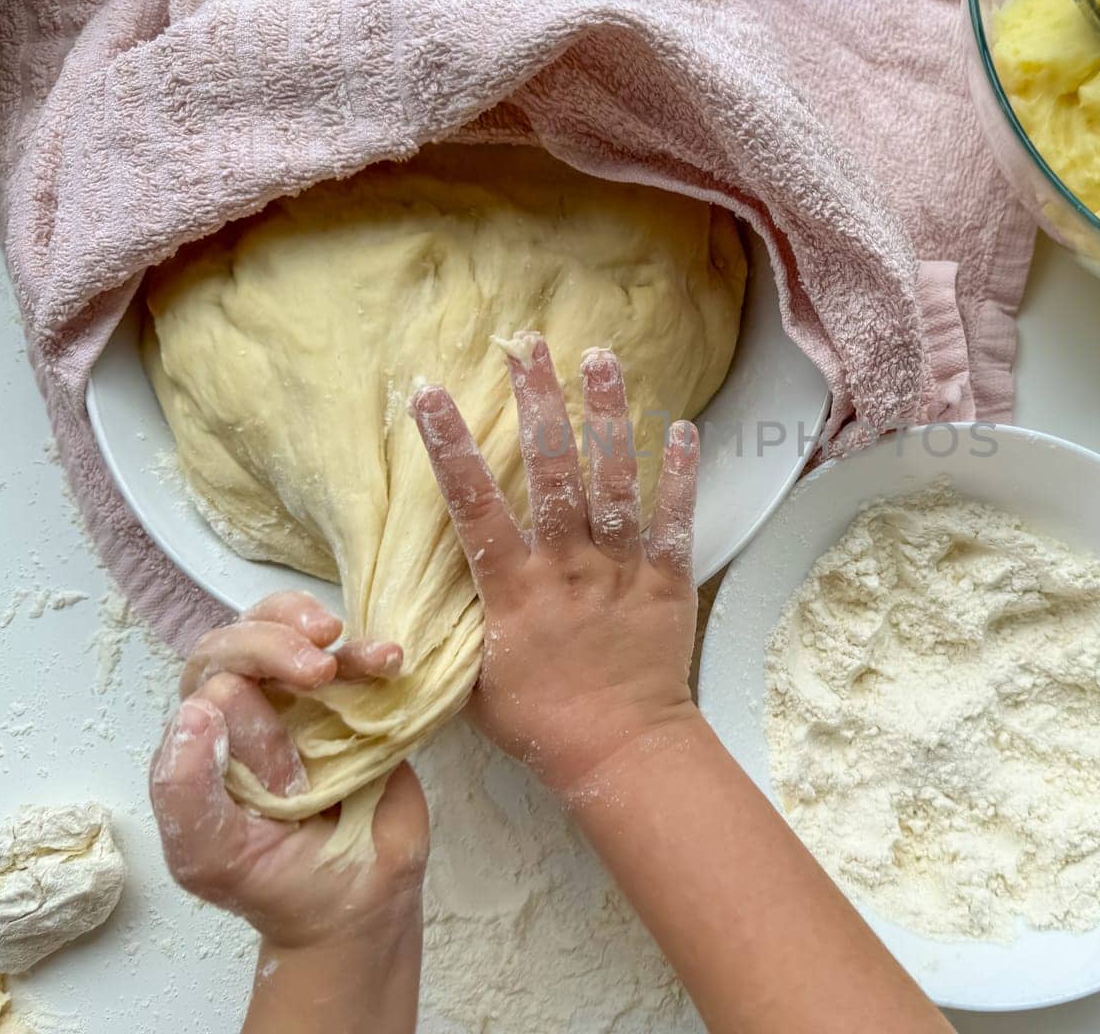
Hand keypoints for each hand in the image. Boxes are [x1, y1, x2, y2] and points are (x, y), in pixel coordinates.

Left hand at [150, 591, 428, 950]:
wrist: (361, 903)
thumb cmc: (277, 883)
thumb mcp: (210, 854)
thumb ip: (185, 790)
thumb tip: (197, 709)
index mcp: (207, 739)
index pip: (207, 679)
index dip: (240, 691)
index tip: (281, 741)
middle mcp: (250, 709)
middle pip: (243, 640)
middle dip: (274, 641)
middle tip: (317, 667)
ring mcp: (305, 701)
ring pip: (291, 628)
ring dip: (315, 626)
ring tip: (347, 648)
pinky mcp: (359, 702)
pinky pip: (356, 655)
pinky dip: (371, 649)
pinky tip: (390, 659)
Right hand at [411, 336, 701, 792]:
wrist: (620, 752)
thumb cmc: (539, 721)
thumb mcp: (473, 681)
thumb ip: (454, 626)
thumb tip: (417, 595)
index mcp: (514, 590)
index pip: (473, 508)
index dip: (451, 449)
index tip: (430, 394)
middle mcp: (567, 568)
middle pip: (551, 473)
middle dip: (537, 405)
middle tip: (528, 346)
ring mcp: (621, 570)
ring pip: (614, 483)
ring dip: (606, 418)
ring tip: (601, 359)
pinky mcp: (667, 581)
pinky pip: (675, 520)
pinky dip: (680, 475)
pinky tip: (682, 428)